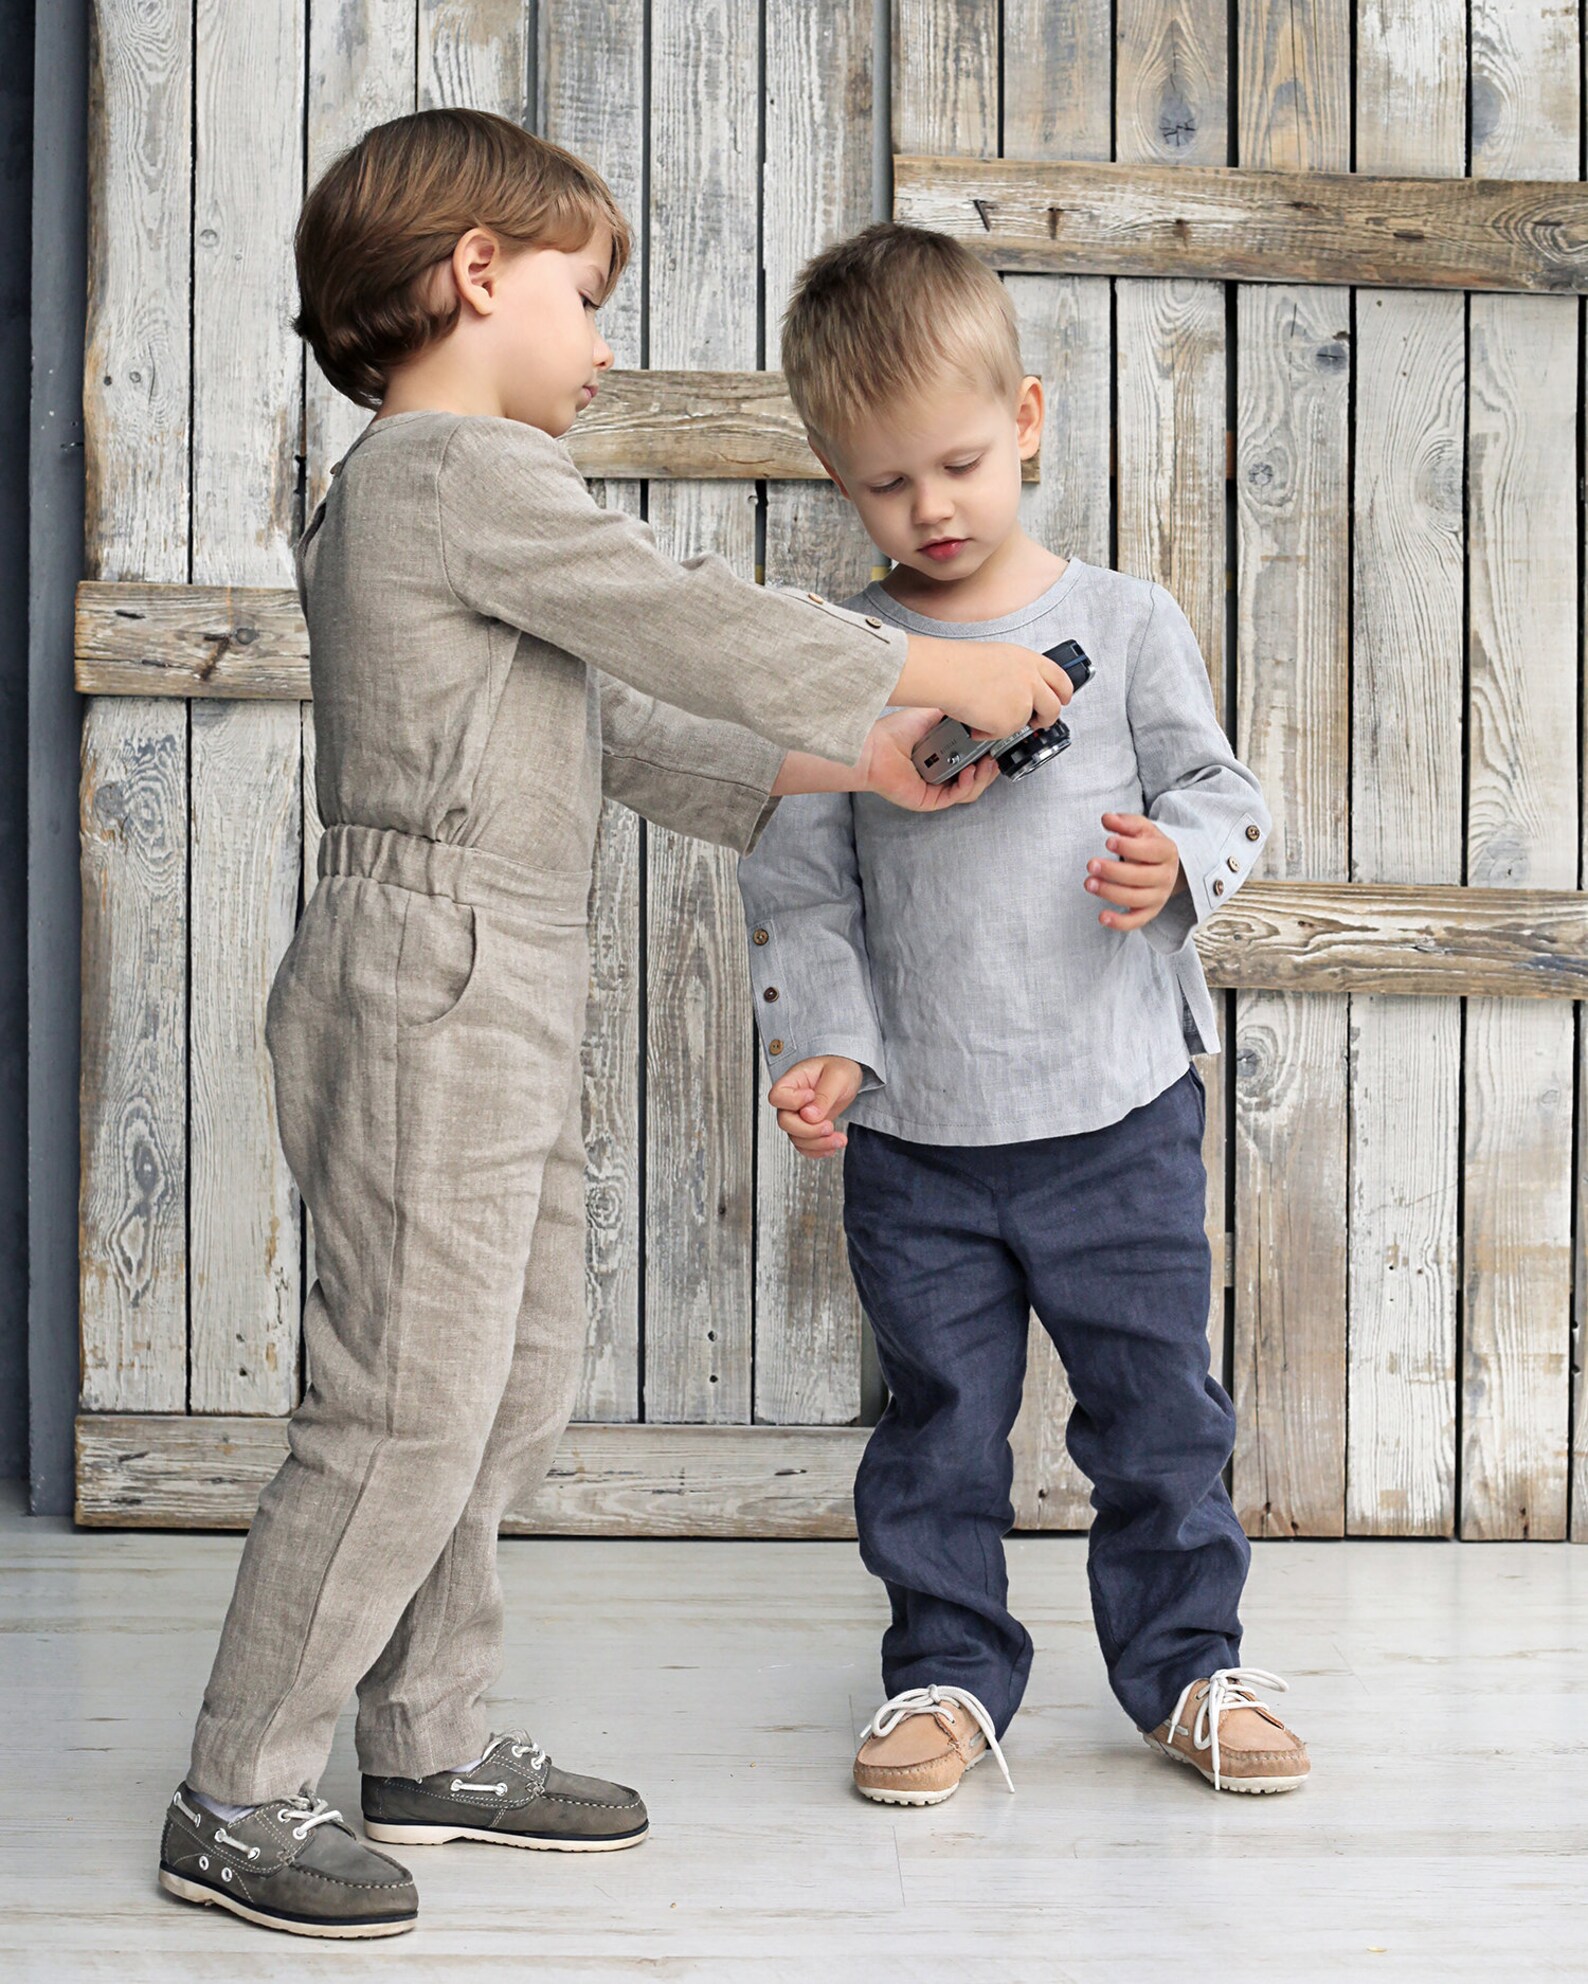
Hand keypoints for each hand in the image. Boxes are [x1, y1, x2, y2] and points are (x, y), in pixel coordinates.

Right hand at [766, 1054, 863, 1157]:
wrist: (849, 1077)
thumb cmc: (840, 1068)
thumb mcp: (837, 1076)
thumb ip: (823, 1096)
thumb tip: (809, 1116)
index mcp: (794, 1081)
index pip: (777, 1096)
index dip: (792, 1102)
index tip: (811, 1096)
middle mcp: (792, 1101)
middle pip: (785, 1122)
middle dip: (809, 1130)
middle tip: (829, 1126)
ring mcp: (798, 1116)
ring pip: (796, 1138)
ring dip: (818, 1143)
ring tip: (840, 1139)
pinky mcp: (807, 1128)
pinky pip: (805, 1146)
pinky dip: (819, 1150)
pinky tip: (833, 1145)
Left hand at [857, 708, 1001, 811]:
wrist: (874, 747)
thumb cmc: (896, 731)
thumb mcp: (932, 714)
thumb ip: (955, 712)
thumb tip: (975, 704)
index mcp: (944, 753)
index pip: (975, 758)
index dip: (990, 753)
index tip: (1000, 743)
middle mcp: (942, 771)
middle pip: (978, 776)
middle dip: (991, 767)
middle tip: (996, 754)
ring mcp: (937, 787)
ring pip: (971, 789)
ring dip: (982, 777)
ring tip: (984, 763)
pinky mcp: (930, 800)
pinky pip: (956, 797)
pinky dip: (966, 785)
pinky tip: (968, 772)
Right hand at [894, 635, 1073, 739]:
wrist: (948, 674)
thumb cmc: (962, 663)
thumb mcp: (1001, 657)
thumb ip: (1019, 673)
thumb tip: (1023, 689)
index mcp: (1030, 661)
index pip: (1061, 679)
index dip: (1064, 693)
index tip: (1062, 699)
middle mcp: (1032, 681)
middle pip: (1054, 707)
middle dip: (1047, 718)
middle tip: (1038, 721)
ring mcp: (1024, 703)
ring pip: (1025, 722)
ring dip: (1009, 723)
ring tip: (987, 713)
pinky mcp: (1010, 723)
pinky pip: (1003, 734)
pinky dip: (989, 732)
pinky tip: (976, 718)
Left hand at [1085, 812, 1185, 929]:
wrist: (1164, 866)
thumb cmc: (1147, 844)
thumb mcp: (1140, 829)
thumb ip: (1124, 823)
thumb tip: (1107, 819)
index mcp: (1166, 852)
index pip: (1150, 851)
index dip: (1129, 847)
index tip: (1108, 841)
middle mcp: (1166, 876)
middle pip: (1140, 877)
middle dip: (1113, 871)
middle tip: (1090, 864)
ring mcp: (1159, 896)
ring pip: (1135, 899)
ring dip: (1110, 893)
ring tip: (1088, 883)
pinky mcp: (1149, 912)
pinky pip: (1136, 922)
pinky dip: (1119, 923)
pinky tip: (1101, 917)